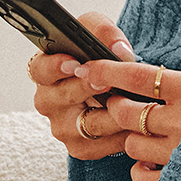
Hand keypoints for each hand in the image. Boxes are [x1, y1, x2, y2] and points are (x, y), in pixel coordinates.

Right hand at [30, 11, 136, 160]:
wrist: (114, 89)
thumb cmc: (99, 57)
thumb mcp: (99, 34)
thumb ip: (104, 32)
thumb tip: (119, 50)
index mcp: (45, 72)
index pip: (41, 69)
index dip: (54, 67)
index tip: (73, 63)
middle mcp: (48, 102)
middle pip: (64, 98)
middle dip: (87, 89)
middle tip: (106, 81)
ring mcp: (62, 128)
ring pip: (89, 125)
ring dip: (113, 114)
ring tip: (131, 103)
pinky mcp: (80, 148)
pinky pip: (104, 145)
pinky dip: (123, 134)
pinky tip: (139, 124)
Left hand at [67, 58, 180, 180]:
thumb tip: (149, 82)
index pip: (138, 74)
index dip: (108, 70)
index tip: (88, 67)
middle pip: (126, 111)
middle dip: (117, 108)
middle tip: (122, 107)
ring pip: (131, 145)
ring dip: (135, 141)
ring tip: (152, 140)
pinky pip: (142, 177)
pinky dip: (142, 171)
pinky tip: (154, 165)